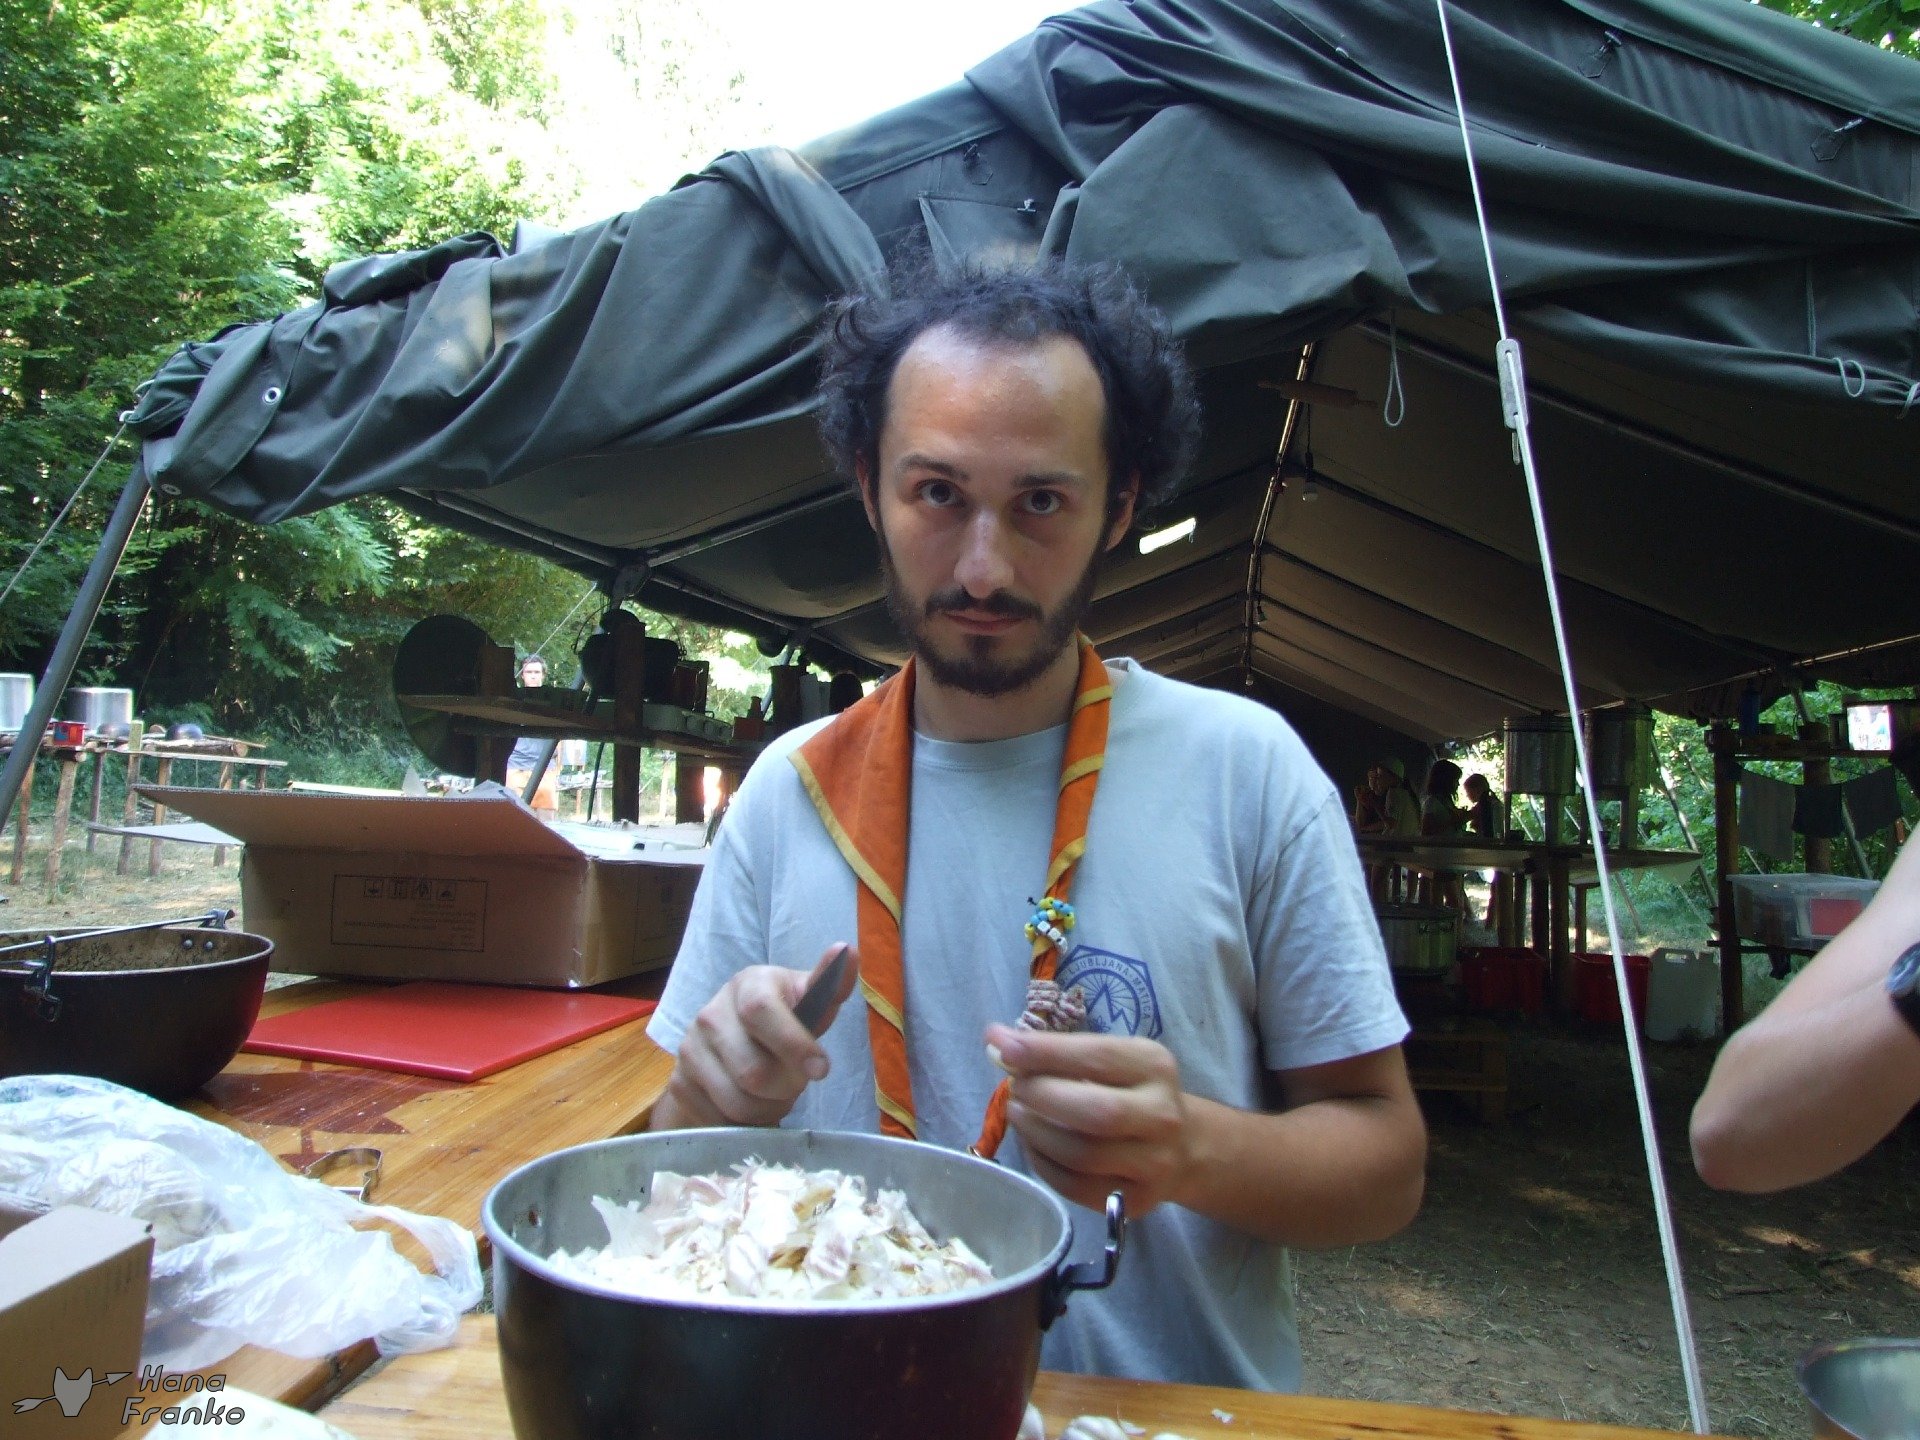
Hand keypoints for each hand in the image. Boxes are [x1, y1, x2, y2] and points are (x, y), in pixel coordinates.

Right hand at [660, 944, 859, 1127]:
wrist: (731, 1044)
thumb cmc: (782, 1019)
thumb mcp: (807, 1002)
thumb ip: (830, 985)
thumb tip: (848, 953)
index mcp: (747, 984)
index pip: (760, 1010)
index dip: (793, 1044)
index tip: (821, 1069)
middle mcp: (710, 1013)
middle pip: (754, 1070)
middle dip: (787, 1088)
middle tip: (797, 1083)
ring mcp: (689, 1049)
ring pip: (738, 1102)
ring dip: (768, 1109)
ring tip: (776, 1095)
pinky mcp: (679, 1084)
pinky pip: (720, 1120)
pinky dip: (745, 1123)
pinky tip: (751, 1104)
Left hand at [987, 1023, 1192, 1218]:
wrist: (1182, 1147)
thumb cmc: (1132, 1093)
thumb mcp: (1110, 1060)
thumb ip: (1058, 1052)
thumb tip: (996, 1042)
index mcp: (1154, 1067)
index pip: (1095, 1057)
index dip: (1043, 1052)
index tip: (1000, 1044)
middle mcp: (1161, 1115)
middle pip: (1094, 1112)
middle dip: (1041, 1097)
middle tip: (1014, 1088)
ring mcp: (1153, 1163)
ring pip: (1081, 1155)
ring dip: (1036, 1133)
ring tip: (1019, 1115)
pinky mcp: (1137, 1200)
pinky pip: (1076, 1187)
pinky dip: (1043, 1164)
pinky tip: (1033, 1145)